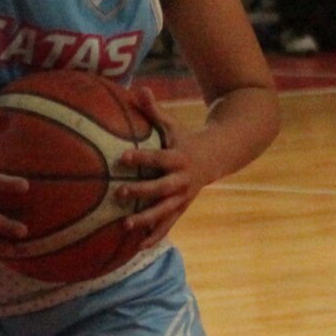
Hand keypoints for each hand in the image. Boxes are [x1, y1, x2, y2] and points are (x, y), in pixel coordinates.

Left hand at [113, 91, 202, 247]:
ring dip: (146, 220)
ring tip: (125, 226)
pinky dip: (154, 235)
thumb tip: (137, 88)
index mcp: (179, 158)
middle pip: (161, 188)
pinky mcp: (181, 209)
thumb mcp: (172, 125)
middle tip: (119, 193)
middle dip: (141, 192)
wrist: (216, 158)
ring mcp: (183, 198)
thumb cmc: (185, 139)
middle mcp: (182, 181)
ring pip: (164, 212)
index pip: (158, 158)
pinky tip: (137, 247)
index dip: (141, 158)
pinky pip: (167, 225)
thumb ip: (154, 111)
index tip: (121, 157)